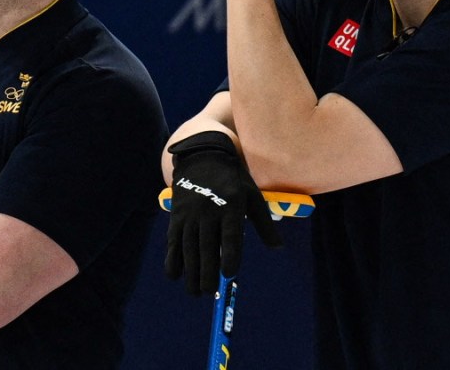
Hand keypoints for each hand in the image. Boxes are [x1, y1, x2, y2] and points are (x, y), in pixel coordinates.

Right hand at [164, 131, 280, 294]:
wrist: (202, 157)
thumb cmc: (233, 180)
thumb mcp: (252, 196)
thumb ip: (264, 224)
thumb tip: (278, 248)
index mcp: (231, 206)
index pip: (230, 235)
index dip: (229, 255)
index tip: (229, 274)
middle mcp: (209, 211)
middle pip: (207, 247)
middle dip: (206, 273)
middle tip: (209, 291)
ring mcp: (190, 214)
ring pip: (188, 247)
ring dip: (190, 272)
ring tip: (195, 292)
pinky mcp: (176, 216)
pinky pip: (173, 241)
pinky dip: (172, 259)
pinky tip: (175, 275)